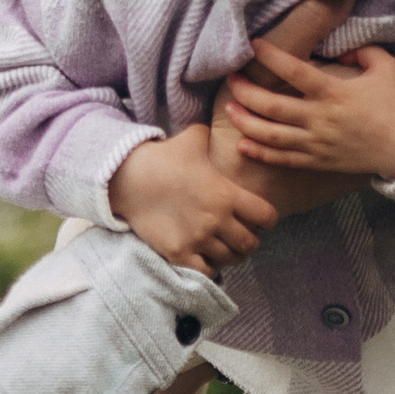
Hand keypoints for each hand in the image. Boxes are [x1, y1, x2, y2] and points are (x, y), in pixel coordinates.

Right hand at [106, 122, 281, 272]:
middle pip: (251, 243)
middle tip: (241, 236)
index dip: (267, 220)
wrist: (127, 178)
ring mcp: (198, 238)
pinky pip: (208, 272)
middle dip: (249, 240)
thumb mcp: (194, 139)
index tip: (258, 219)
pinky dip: (211, 268)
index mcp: (227, 193)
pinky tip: (207, 259)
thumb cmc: (163, 157)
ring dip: (231, 255)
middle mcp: (217, 219)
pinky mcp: (179, 253)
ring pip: (231, 259)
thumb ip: (215, 137)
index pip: (267, 217)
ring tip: (224, 247)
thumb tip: (227, 121)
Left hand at [219, 29, 394, 198]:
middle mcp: (320, 119)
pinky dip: (261, 153)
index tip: (255, 45)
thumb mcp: (385, 67)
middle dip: (247, 92)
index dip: (272, 58)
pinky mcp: (317, 161)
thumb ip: (361, 50)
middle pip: (273, 107)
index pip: (295, 72)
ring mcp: (316, 143)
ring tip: (230, 110)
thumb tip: (339, 49)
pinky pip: (283, 159)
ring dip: (246, 123)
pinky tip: (243, 144)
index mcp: (334, 92)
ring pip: (272, 135)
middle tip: (231, 80)